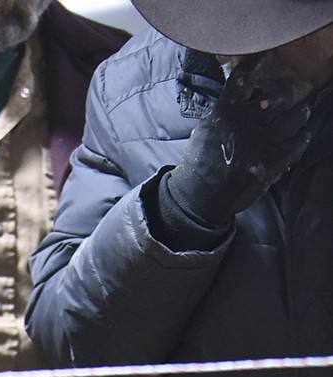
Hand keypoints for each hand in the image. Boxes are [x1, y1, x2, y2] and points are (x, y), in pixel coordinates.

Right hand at [166, 53, 310, 231]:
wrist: (198, 199)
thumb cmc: (203, 162)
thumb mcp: (208, 128)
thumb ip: (228, 109)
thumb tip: (251, 91)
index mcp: (224, 112)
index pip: (242, 78)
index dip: (258, 62)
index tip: (271, 52)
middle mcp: (242, 124)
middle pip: (277, 97)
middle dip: (288, 94)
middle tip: (294, 95)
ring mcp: (256, 145)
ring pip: (291, 120)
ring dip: (300, 115)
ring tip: (303, 113)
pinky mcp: (267, 164)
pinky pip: (294, 146)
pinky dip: (301, 140)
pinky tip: (302, 137)